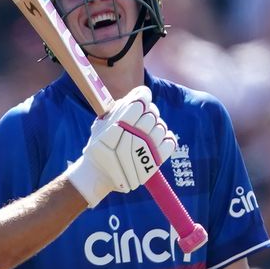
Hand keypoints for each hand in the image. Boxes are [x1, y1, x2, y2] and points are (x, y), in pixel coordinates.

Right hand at [65, 86, 176, 207]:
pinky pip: (170, 141)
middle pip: (152, 113)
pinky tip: (156, 139)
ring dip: (155, 126)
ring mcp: (146, 149)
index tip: (141, 99)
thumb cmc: (99, 146)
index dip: (142, 96)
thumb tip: (137, 94)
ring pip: (161, 126)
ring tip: (145, 132)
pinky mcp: (155, 161)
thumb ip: (117, 109)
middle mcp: (133, 136)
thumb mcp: (100, 124)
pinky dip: (166, 138)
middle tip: (140, 117)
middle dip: (147, 112)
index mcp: (118, 125)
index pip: (140, 101)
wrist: (100, 174)